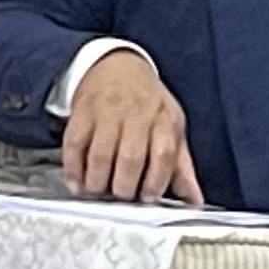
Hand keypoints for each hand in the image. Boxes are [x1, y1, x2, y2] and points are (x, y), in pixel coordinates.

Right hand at [63, 49, 205, 205]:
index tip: (147, 197)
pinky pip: (74, 146)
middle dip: (124, 187)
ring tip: (100, 191)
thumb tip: (194, 201)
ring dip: (98, 182)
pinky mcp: (82, 113)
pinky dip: (74, 170)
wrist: (118, 66)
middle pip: (130, 159)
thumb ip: (181, 167)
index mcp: (164, 119)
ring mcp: (107, 112)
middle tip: (121, 196)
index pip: (163, 155)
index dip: (154, 182)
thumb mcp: (171, 128)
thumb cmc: (148, 105)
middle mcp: (137, 113)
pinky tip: (78, 183)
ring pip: (100, 156)